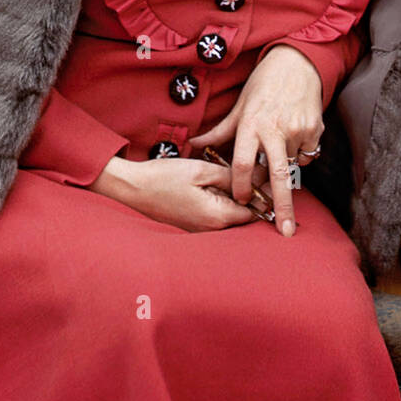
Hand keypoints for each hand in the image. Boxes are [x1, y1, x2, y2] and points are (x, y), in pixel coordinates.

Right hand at [89, 154, 257, 230]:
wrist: (132, 188)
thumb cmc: (163, 178)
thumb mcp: (202, 170)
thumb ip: (230, 177)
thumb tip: (253, 180)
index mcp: (216, 217)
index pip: (253, 212)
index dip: (263, 195)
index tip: (268, 178)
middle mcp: (210, 229)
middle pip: (243, 214)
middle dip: (251, 195)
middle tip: (253, 172)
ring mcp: (200, 229)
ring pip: (229, 214)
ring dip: (235, 197)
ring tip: (233, 175)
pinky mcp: (192, 225)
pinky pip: (215, 214)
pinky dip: (221, 200)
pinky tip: (215, 183)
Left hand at [189, 44, 323, 237]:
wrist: (296, 64)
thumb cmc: (263, 85)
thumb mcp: (239, 106)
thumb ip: (219, 131)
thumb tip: (194, 145)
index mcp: (251, 125)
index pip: (243, 164)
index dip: (241, 186)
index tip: (243, 201)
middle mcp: (274, 129)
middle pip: (276, 176)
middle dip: (281, 206)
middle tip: (285, 231)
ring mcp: (297, 129)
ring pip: (292, 164)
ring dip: (287, 168)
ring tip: (283, 152)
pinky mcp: (315, 129)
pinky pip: (307, 154)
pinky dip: (301, 153)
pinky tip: (295, 136)